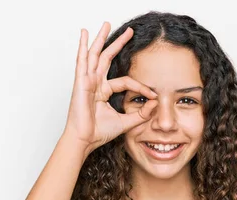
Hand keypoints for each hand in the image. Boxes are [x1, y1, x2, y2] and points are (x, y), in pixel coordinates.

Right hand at [63, 22, 157, 153]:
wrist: (85, 140)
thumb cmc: (99, 132)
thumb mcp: (126, 122)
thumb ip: (141, 114)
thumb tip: (155, 103)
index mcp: (103, 91)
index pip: (126, 81)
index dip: (141, 87)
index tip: (153, 95)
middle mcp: (95, 83)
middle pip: (107, 58)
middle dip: (118, 44)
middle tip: (130, 32)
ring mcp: (87, 81)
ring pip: (96, 54)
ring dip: (101, 38)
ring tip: (106, 24)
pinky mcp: (81, 82)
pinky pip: (82, 60)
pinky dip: (82, 46)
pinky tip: (85, 34)